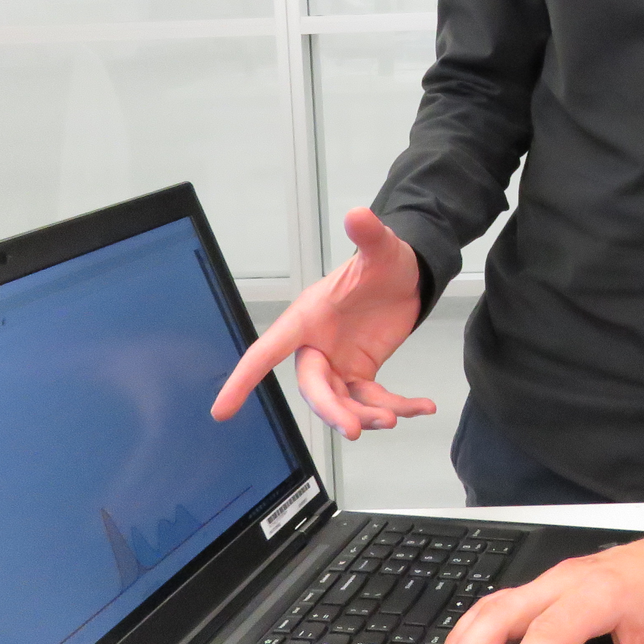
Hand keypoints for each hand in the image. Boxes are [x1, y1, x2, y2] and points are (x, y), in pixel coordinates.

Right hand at [210, 208, 435, 439]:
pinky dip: (398, 407)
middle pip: (314, 388)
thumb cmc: (382, 263)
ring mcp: (340, 363)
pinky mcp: (363, 373)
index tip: (221, 410)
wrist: (406, 277)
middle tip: (354, 429)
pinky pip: (374, 399)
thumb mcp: (381, 248)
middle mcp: (318, 346)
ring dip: (365, 415)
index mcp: (308, 318)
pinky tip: (423, 407)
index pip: (267, 350)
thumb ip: (369, 235)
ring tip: (395, 418)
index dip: (243, 379)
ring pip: (343, 401)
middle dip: (331, 411)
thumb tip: (358, 214)